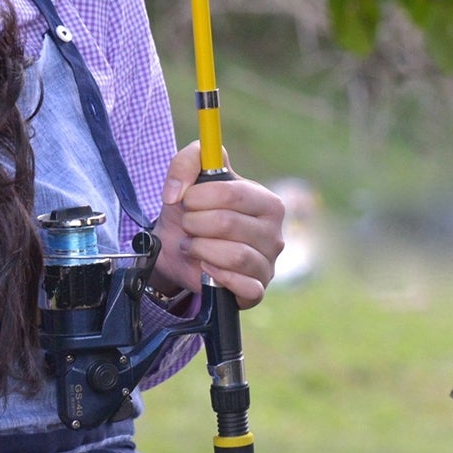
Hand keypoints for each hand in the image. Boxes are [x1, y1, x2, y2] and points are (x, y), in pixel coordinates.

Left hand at [150, 142, 285, 308]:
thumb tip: (178, 191)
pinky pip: (244, 287)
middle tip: (188, 224)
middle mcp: (274, 233)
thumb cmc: (193, 209)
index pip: (233, 194)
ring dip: (201, 248)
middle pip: (229, 224)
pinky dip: (218, 276)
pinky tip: (206, 267)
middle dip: (195, 223)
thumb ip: (186, 162)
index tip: (185, 199)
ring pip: (235, 256)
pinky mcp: (257, 290)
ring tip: (192, 244)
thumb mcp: (187, 175)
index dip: (199, 196)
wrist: (178, 248)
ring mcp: (268, 263)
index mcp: (267, 201)